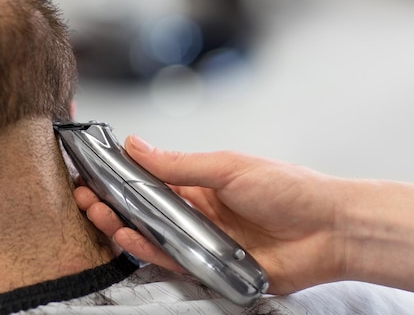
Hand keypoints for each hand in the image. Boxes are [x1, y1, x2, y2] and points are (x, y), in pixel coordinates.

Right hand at [74, 136, 347, 294]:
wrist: (329, 228)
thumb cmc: (288, 189)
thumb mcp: (228, 167)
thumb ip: (179, 164)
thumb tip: (137, 146)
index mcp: (199, 182)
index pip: (150, 178)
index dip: (120, 175)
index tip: (93, 169)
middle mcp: (195, 211)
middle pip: (143, 209)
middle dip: (112, 201)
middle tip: (84, 194)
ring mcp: (199, 239)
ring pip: (151, 235)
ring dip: (121, 224)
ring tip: (95, 211)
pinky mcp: (208, 266)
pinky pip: (170, 261)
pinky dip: (146, 251)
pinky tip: (126, 237)